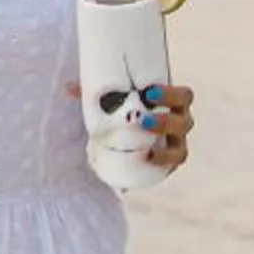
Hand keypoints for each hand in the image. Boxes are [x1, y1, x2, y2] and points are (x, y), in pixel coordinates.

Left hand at [69, 78, 194, 171]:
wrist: (126, 141)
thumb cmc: (124, 112)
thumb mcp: (114, 101)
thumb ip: (96, 93)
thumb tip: (69, 87)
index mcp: (172, 104)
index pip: (184, 96)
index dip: (171, 95)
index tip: (149, 92)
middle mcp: (179, 124)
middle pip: (185, 121)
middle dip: (166, 120)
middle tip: (143, 119)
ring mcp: (175, 146)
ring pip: (180, 148)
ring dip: (165, 148)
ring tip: (145, 148)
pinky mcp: (168, 165)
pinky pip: (171, 166)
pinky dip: (161, 163)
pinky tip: (147, 160)